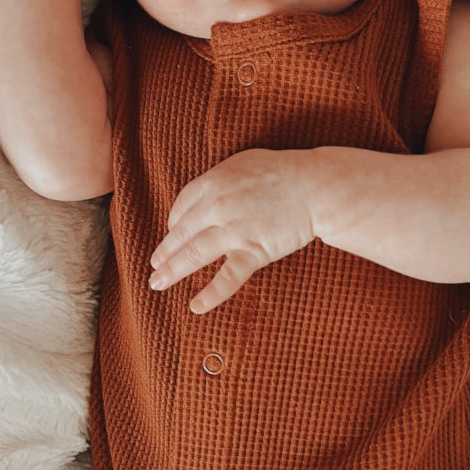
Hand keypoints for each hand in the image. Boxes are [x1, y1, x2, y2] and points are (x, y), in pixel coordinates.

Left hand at [149, 149, 318, 313]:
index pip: (181, 207)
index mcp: (213, 182)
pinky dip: (211, 294)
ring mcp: (234, 230)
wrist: (316, 186)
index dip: (173, 223)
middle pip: (181, 233)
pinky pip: (227, 277)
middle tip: (153, 266)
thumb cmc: (283, 171)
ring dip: (172, 271)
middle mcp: (217, 206)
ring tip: (157, 283)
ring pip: (194, 254)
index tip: (172, 235)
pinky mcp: (254, 251)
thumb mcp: (243, 163)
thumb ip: (219, 180)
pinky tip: (195, 306)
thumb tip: (202, 198)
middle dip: (164, 252)